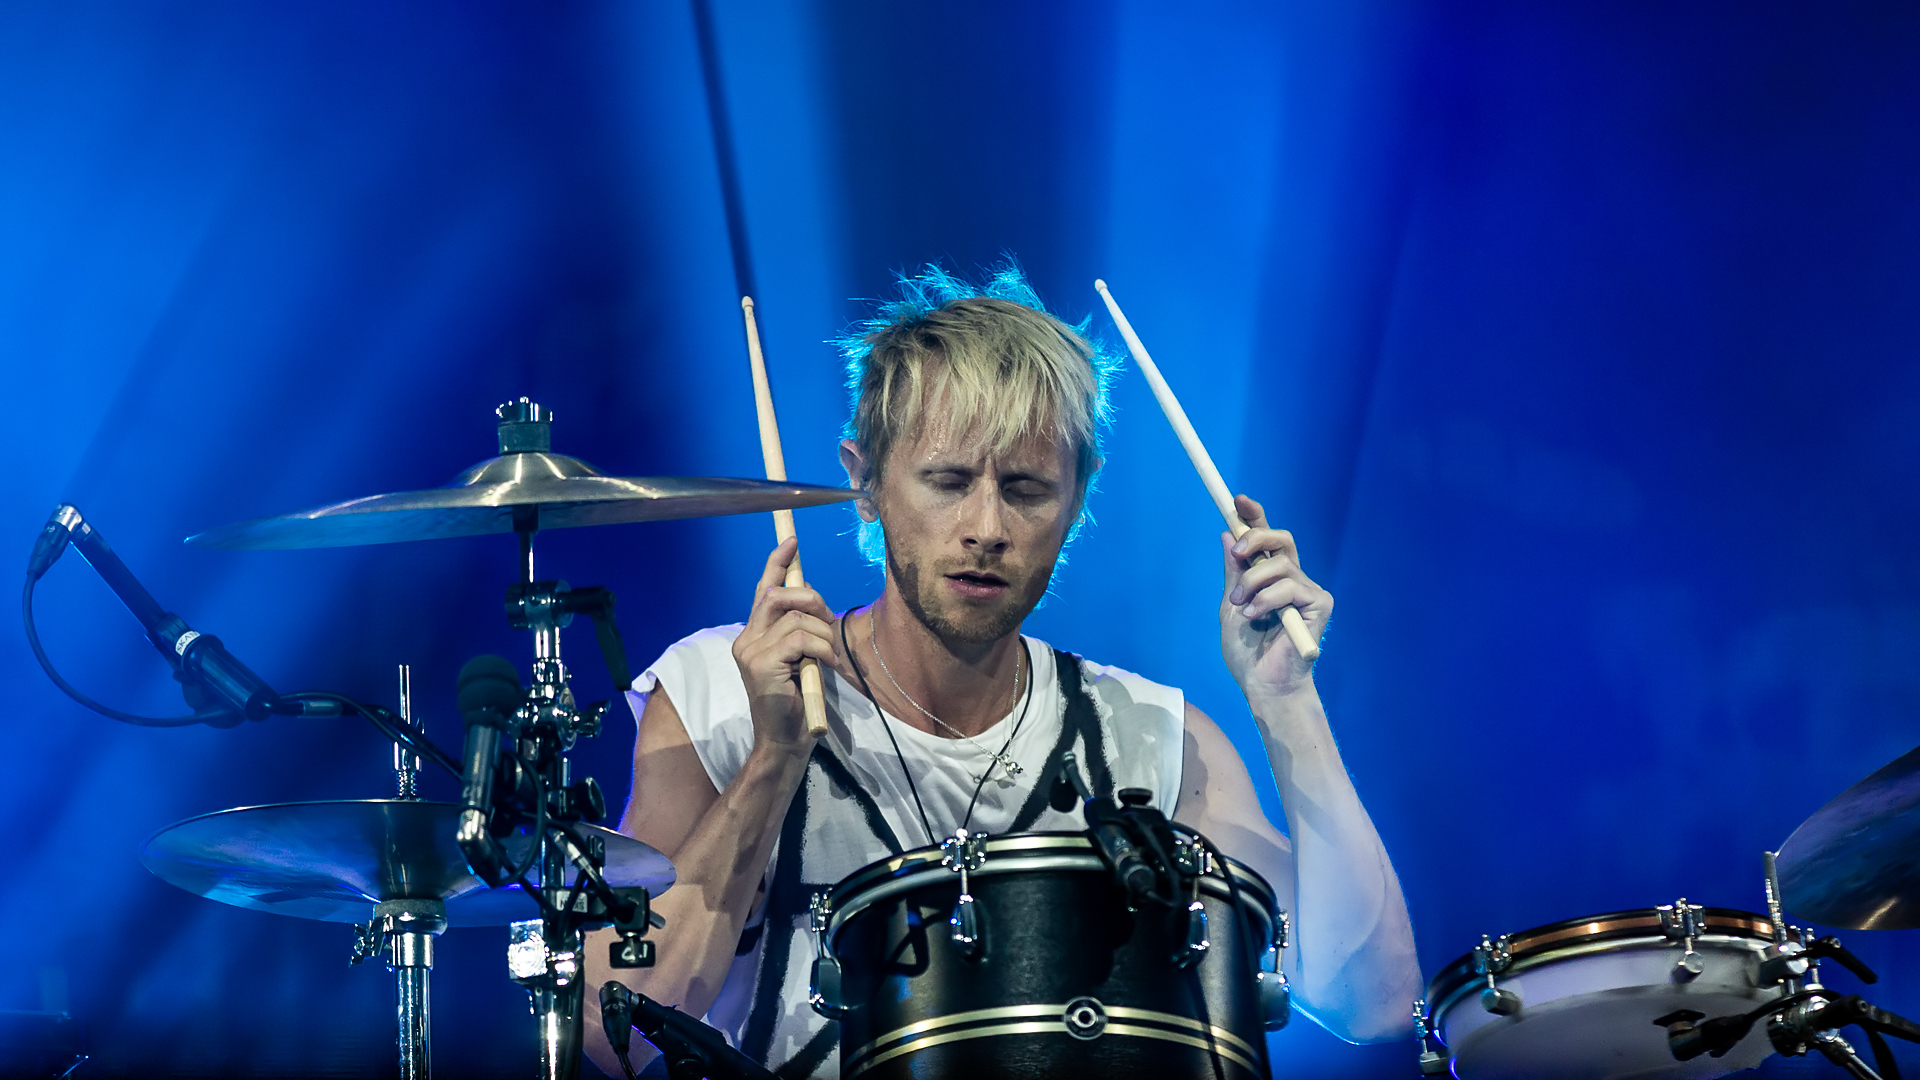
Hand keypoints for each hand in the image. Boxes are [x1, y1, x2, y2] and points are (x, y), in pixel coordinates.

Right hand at [731, 538, 834, 753]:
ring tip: (827, 658)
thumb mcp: (801, 657)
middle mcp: (746, 639)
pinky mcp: (760, 664)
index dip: (777, 563)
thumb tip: (810, 593)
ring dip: (823, 635)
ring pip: (796, 617)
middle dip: (812, 601)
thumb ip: (799, 628)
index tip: (791, 541)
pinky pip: (801, 638)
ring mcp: (750, 651)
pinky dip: (821, 649)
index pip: (764, 590)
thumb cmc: (797, 701)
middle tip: (829, 623)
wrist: (785, 740)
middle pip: (779, 595)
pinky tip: (825, 666)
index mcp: (753, 635)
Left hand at [1219, 495, 1331, 699]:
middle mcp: (1293, 579)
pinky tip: (1257, 619)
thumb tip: (1227, 535)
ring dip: (1253, 583)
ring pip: (1280, 564)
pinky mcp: (1320, 605)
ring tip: (1242, 608)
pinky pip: (1290, 587)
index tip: (1237, 501)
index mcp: (1271, 578)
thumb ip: (1233, 573)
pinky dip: (1266, 600)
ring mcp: (1308, 591)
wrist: (1263, 685)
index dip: (1255, 517)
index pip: (1267, 539)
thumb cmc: (1248, 653)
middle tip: (1238, 555)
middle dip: (1257, 537)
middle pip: (1281, 539)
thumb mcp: (1231, 606)